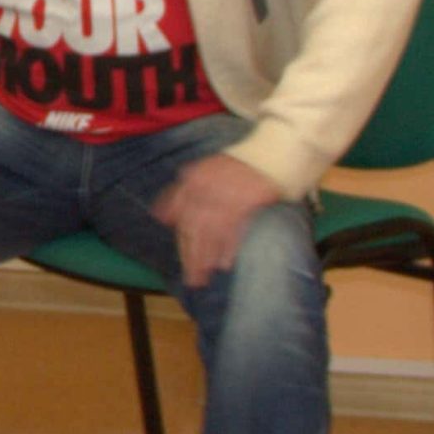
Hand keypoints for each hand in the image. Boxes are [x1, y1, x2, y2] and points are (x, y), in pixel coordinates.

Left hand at [151, 154, 280, 287]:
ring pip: (208, 233)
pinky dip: (227, 248)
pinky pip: (231, 229)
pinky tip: (223, 264)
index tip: (184, 261)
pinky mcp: (244, 201)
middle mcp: (203, 188)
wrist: (272, 152)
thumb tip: (161, 217)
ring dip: (204, 258)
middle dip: (191, 257)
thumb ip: (180, 193)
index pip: (181, 217)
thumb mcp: (203, 172)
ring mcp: (223, 196)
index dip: (182, 242)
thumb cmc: (238, 166)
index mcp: (193, 180)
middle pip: (192, 229)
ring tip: (203, 278)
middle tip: (192, 280)